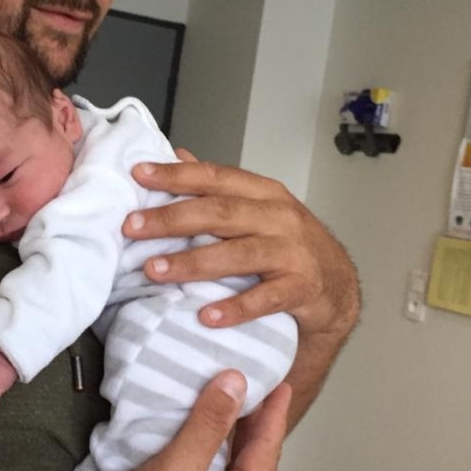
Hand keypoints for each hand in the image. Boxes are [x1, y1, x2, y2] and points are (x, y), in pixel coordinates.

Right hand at [88, 372, 291, 470]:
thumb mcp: (180, 465)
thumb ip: (209, 422)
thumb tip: (236, 383)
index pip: (267, 450)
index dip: (273, 414)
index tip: (281, 385)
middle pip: (253, 462)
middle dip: (257, 426)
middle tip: (258, 391)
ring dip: (233, 440)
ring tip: (231, 410)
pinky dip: (211, 453)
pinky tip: (197, 444)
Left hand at [123, 158, 359, 338]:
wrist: (337, 286)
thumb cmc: (288, 245)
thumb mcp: (255, 210)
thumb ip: (217, 187)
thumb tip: (178, 155)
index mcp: (262, 193)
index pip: (215, 178)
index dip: (177, 175)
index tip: (139, 175)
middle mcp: (279, 217)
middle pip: (220, 212)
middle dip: (172, 219)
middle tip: (132, 226)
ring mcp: (293, 252)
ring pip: (239, 253)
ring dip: (193, 263)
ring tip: (154, 270)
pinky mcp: (303, 288)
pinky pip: (267, 298)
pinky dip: (237, 307)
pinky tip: (207, 316)